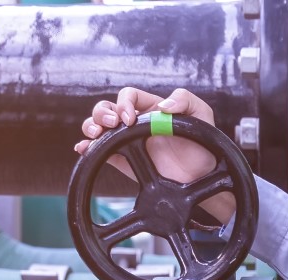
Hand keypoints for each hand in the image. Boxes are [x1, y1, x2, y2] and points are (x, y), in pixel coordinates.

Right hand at [75, 87, 237, 222]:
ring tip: (97, 133)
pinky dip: (87, 146)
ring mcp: (127, 140)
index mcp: (152, 108)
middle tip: (112, 124)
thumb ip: (185, 100)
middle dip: (102, 113)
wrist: (200, 177)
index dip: (125, 103)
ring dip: (92, 125)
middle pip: (107, 108)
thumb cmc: (203, 144)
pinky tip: (85, 147)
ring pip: (99, 125)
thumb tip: (162, 106)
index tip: (130, 118)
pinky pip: (99, 150)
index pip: (129, 95)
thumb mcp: (201, 114)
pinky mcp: (122, 159)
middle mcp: (136, 122)